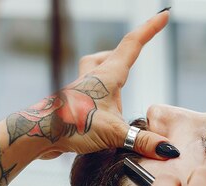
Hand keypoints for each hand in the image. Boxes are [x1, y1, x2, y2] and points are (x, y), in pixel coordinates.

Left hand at [8, 11, 174, 159]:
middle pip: (109, 56)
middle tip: (134, 59)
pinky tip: (101, 118)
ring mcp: (79, 91)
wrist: (36, 134)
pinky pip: (86, 94)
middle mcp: (92, 78)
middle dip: (124, 55)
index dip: (150, 29)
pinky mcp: (71, 107)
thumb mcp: (114, 133)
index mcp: (107, 76)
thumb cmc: (72, 125)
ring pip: (94, 72)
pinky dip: (97, 100)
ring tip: (119, 95)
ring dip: (107, 75)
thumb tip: (169, 150)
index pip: (132, 45)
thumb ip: (143, 141)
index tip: (163, 15)